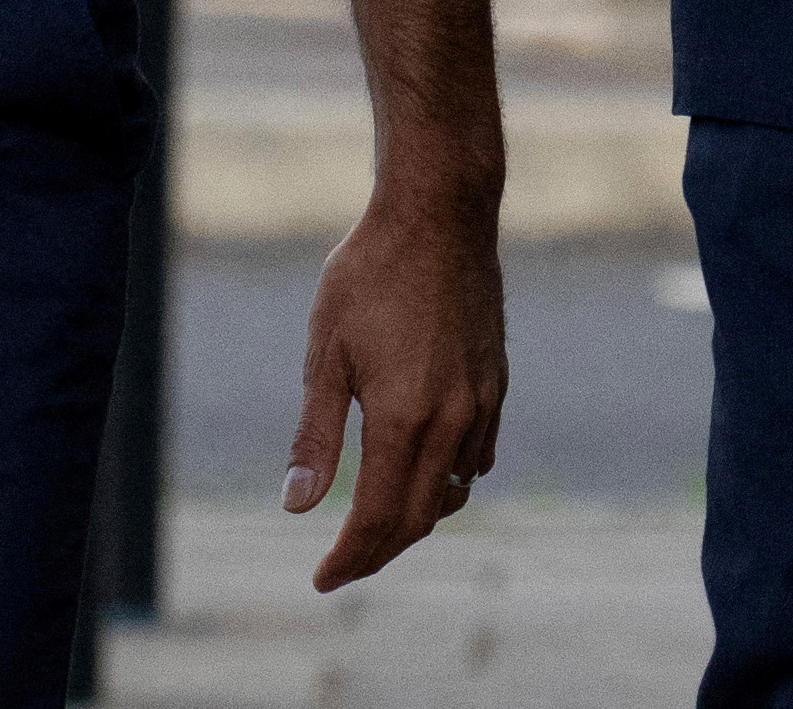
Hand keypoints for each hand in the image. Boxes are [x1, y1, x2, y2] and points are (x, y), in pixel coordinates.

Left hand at [282, 188, 506, 589]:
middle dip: (378, 550)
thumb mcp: (325, 352)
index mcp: (403, 418)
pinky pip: (477, 457)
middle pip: (417, 517)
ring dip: (415, 518)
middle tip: (342, 565)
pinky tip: (426, 476)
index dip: (348, 557)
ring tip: (376, 525)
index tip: (321, 579)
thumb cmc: (369, 274)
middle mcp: (452, 421)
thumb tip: (296, 507)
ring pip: (452, 492)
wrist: (439, 214)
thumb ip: (315, 436)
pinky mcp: (496, 384)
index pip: (377, 518)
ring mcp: (482, 404)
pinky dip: (449, 482)